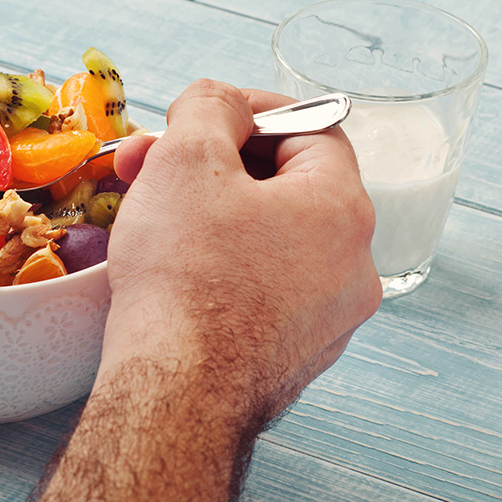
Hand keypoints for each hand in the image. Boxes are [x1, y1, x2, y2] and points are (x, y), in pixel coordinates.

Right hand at [107, 78, 381, 426]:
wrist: (174, 397)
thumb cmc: (184, 276)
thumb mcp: (188, 158)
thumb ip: (211, 106)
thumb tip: (222, 104)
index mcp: (343, 210)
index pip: (310, 129)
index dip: (250, 109)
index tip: (200, 114)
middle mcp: (352, 267)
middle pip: (284, 185)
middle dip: (212, 163)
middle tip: (151, 161)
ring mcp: (327, 319)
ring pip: (270, 239)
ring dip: (212, 213)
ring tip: (148, 213)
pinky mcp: (294, 356)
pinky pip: (263, 290)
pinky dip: (223, 267)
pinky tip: (172, 269)